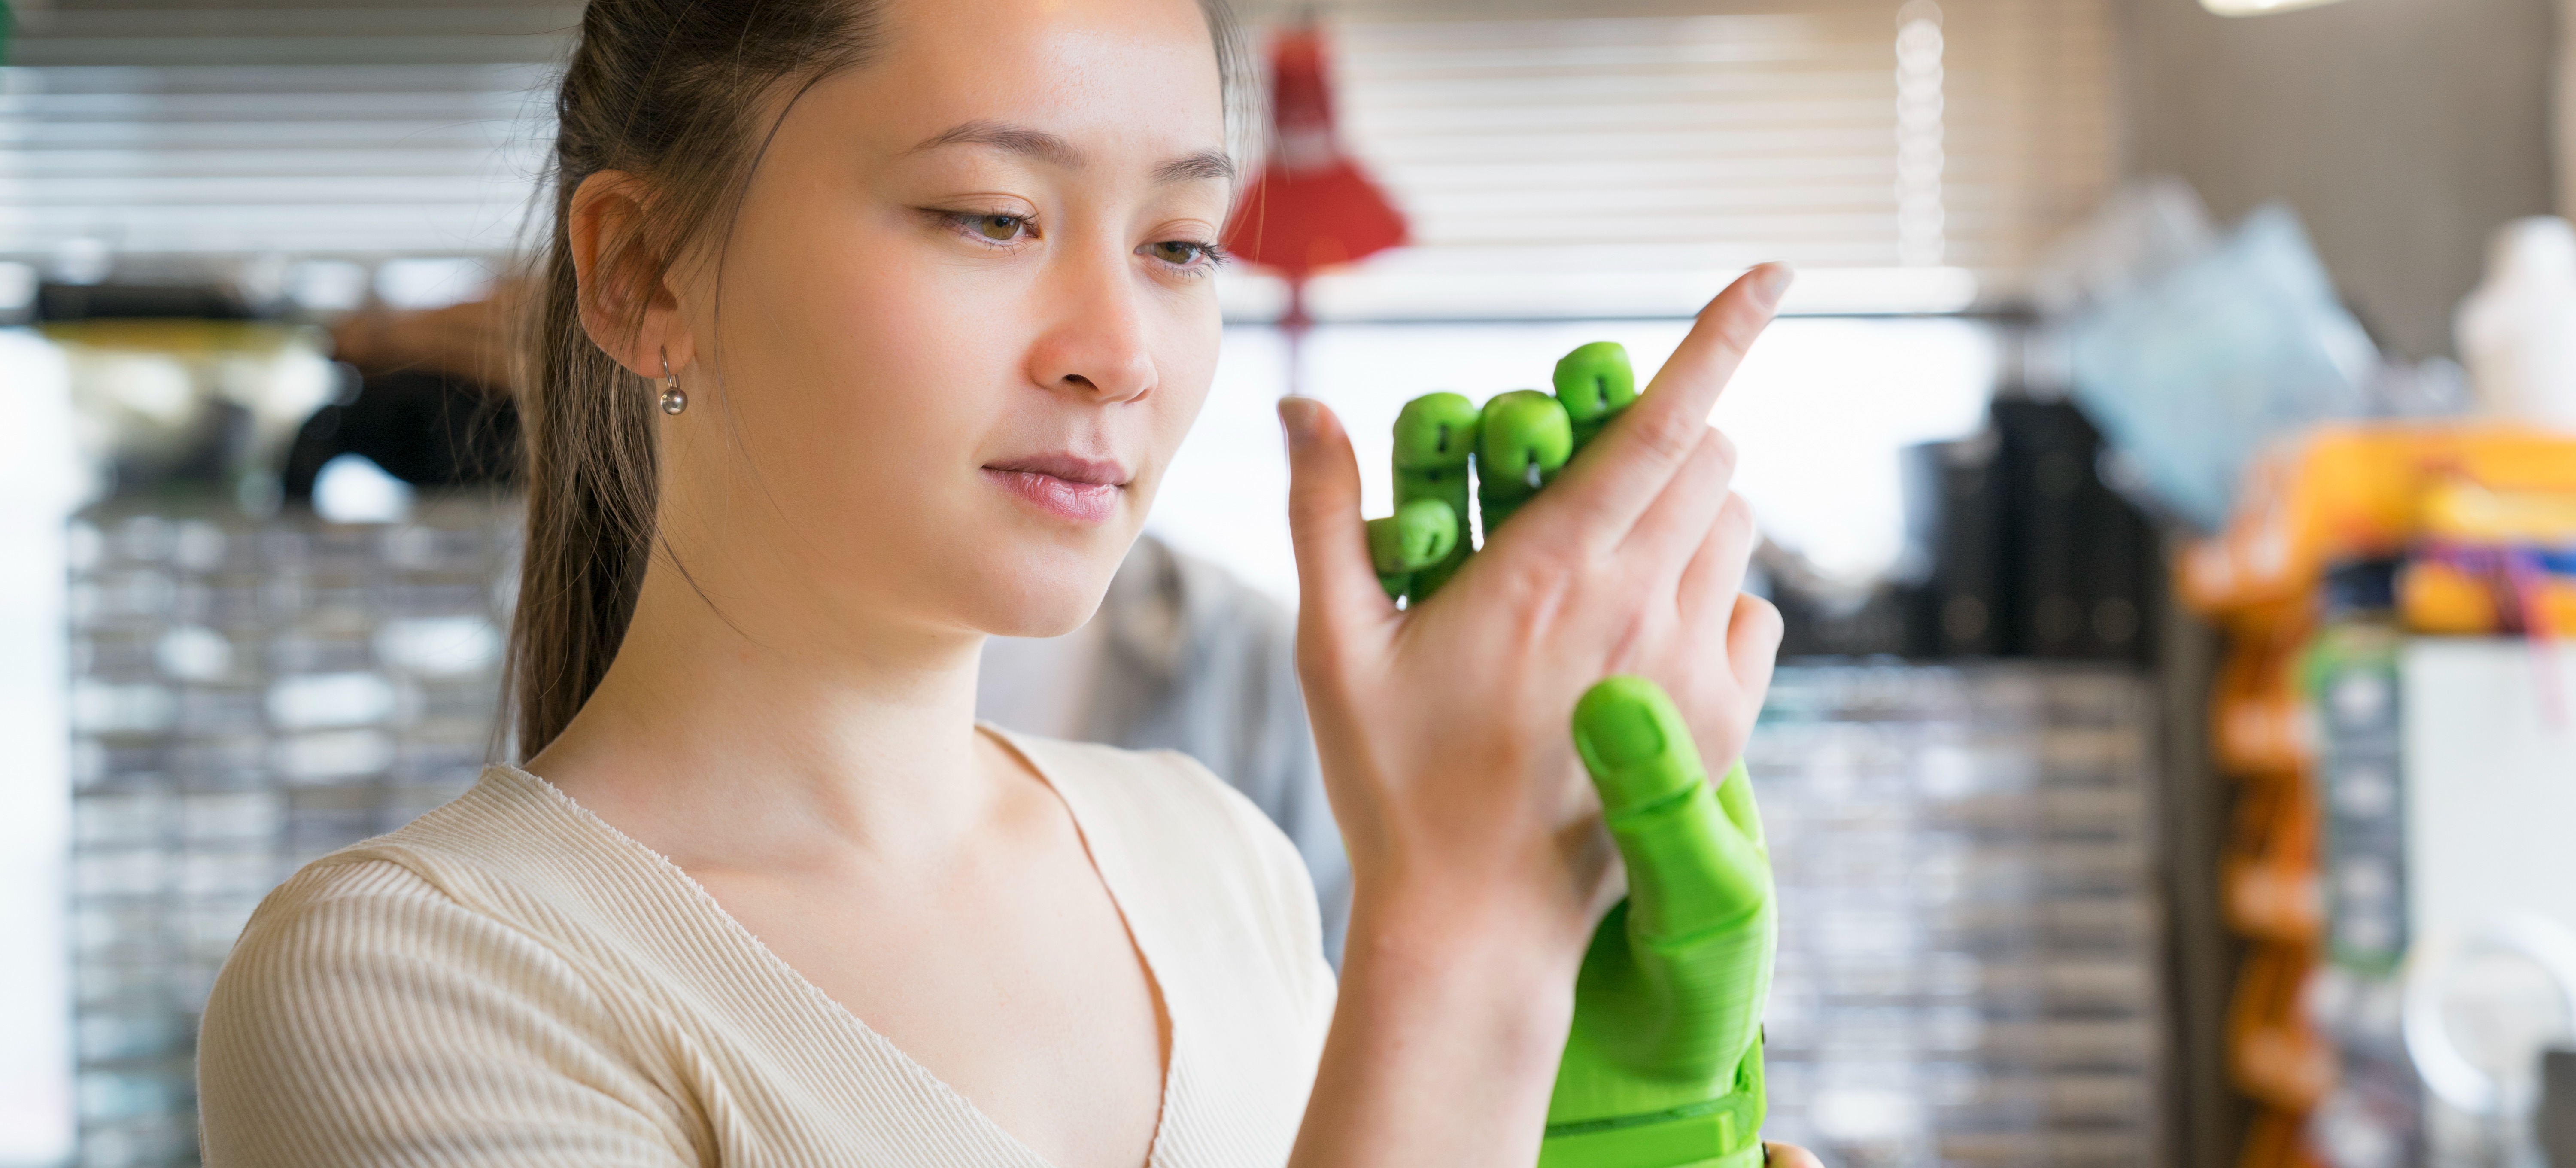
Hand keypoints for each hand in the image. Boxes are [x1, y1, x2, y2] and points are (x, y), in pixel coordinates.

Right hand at [1280, 265, 1790, 1167]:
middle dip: (1667, 439)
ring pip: (1735, 527)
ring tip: (1616, 559)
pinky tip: (1647, 637)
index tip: (1775, 269)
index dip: (1723, 334)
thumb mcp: (1334, 646)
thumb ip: (1323, 515)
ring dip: (1690, 513)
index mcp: (1552, 572)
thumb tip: (1303, 405)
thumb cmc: (1392, 782)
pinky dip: (1715, 598)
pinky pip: (1753, 612)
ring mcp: (1691, 667)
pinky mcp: (1724, 723)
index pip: (1663, 423)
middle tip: (1591, 477)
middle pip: (1711, 459)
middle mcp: (1640, 606)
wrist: (1474, 920)